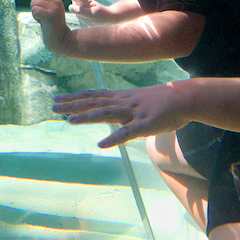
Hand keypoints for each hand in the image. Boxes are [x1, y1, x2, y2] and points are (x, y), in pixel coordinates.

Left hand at [30, 0, 65, 24]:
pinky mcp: (50, 16)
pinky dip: (35, 17)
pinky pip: (35, 10)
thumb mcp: (50, 10)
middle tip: (41, 15)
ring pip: (33, 3)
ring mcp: (54, 8)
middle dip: (33, 5)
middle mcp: (57, 2)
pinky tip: (42, 22)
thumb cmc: (51, 25)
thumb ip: (44, 0)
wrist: (60, 39)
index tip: (37, 3)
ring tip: (43, 19)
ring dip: (34, 12)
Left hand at [53, 81, 191, 148]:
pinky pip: (127, 133)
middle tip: (53, 106)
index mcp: (122, 97)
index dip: (76, 97)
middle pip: (94, 102)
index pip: (94, 95)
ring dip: (87, 118)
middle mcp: (124, 102)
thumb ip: (126, 106)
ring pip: (106, 114)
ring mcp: (133, 113)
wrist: (185, 97)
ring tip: (70, 122)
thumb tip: (115, 112)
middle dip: (73, 105)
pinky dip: (114, 138)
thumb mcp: (140, 101)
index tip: (59, 98)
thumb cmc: (165, 101)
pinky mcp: (144, 125)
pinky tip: (101, 144)